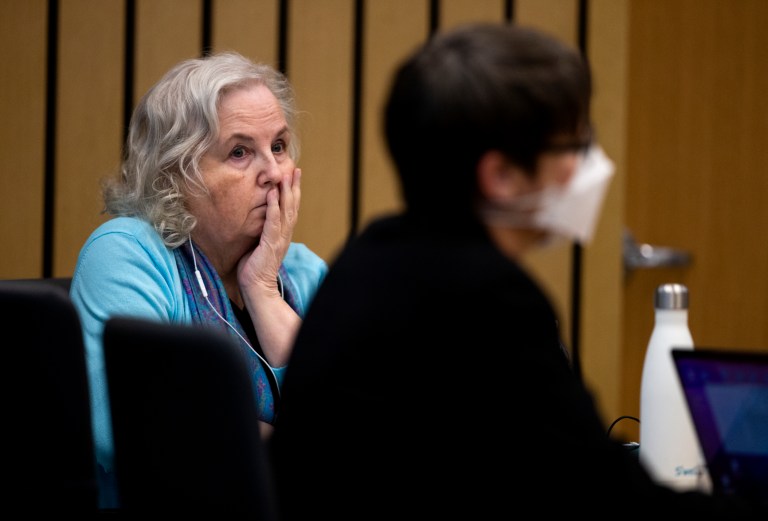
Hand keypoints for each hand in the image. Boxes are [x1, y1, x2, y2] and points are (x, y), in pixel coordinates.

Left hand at [237, 168, 300, 295]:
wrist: (257, 287)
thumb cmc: (255, 267)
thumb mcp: (260, 244)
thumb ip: (264, 230)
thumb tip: (259, 217)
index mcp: (283, 234)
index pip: (291, 209)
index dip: (293, 192)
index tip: (295, 176)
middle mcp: (285, 234)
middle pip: (293, 206)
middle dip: (294, 187)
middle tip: (296, 170)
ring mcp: (279, 239)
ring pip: (286, 211)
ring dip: (286, 192)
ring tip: (286, 176)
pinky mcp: (270, 243)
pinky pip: (273, 222)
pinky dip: (273, 207)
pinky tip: (272, 194)